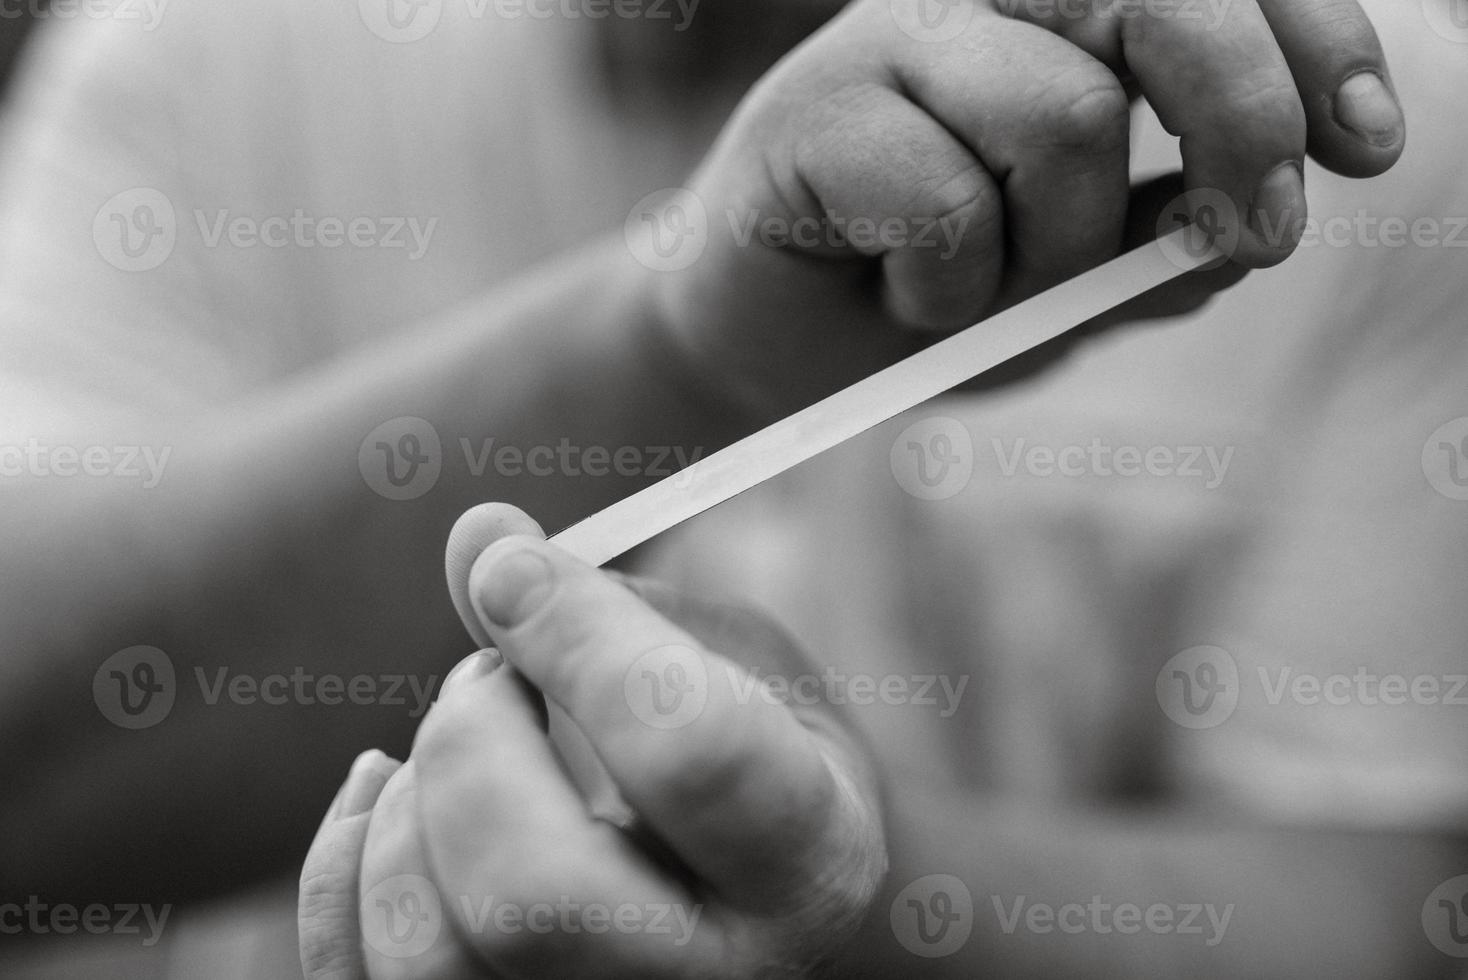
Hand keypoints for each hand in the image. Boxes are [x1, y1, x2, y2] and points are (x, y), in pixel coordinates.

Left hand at [299, 504, 885, 978]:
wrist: (748, 879)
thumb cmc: (749, 750)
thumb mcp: (725, 657)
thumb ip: (610, 599)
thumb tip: (480, 539)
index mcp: (807, 862)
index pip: (690, 756)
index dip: (582, 641)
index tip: (514, 572)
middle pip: (534, 896)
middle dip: (473, 744)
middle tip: (487, 673)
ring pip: (434, 958)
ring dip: (409, 804)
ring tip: (464, 731)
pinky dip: (344, 863)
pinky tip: (390, 789)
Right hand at [639, 0, 1402, 414]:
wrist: (771, 355)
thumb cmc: (923, 300)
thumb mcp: (1076, 288)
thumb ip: (1164, 246)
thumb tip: (1257, 220)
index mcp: (1049, 15)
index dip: (1309, 34)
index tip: (1366, 144)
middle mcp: (974, 2)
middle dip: (1241, 112)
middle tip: (1262, 230)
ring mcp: (887, 43)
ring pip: (1063, 117)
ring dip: (1050, 252)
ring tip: (975, 293)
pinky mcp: (810, 113)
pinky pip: (949, 206)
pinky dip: (950, 291)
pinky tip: (899, 302)